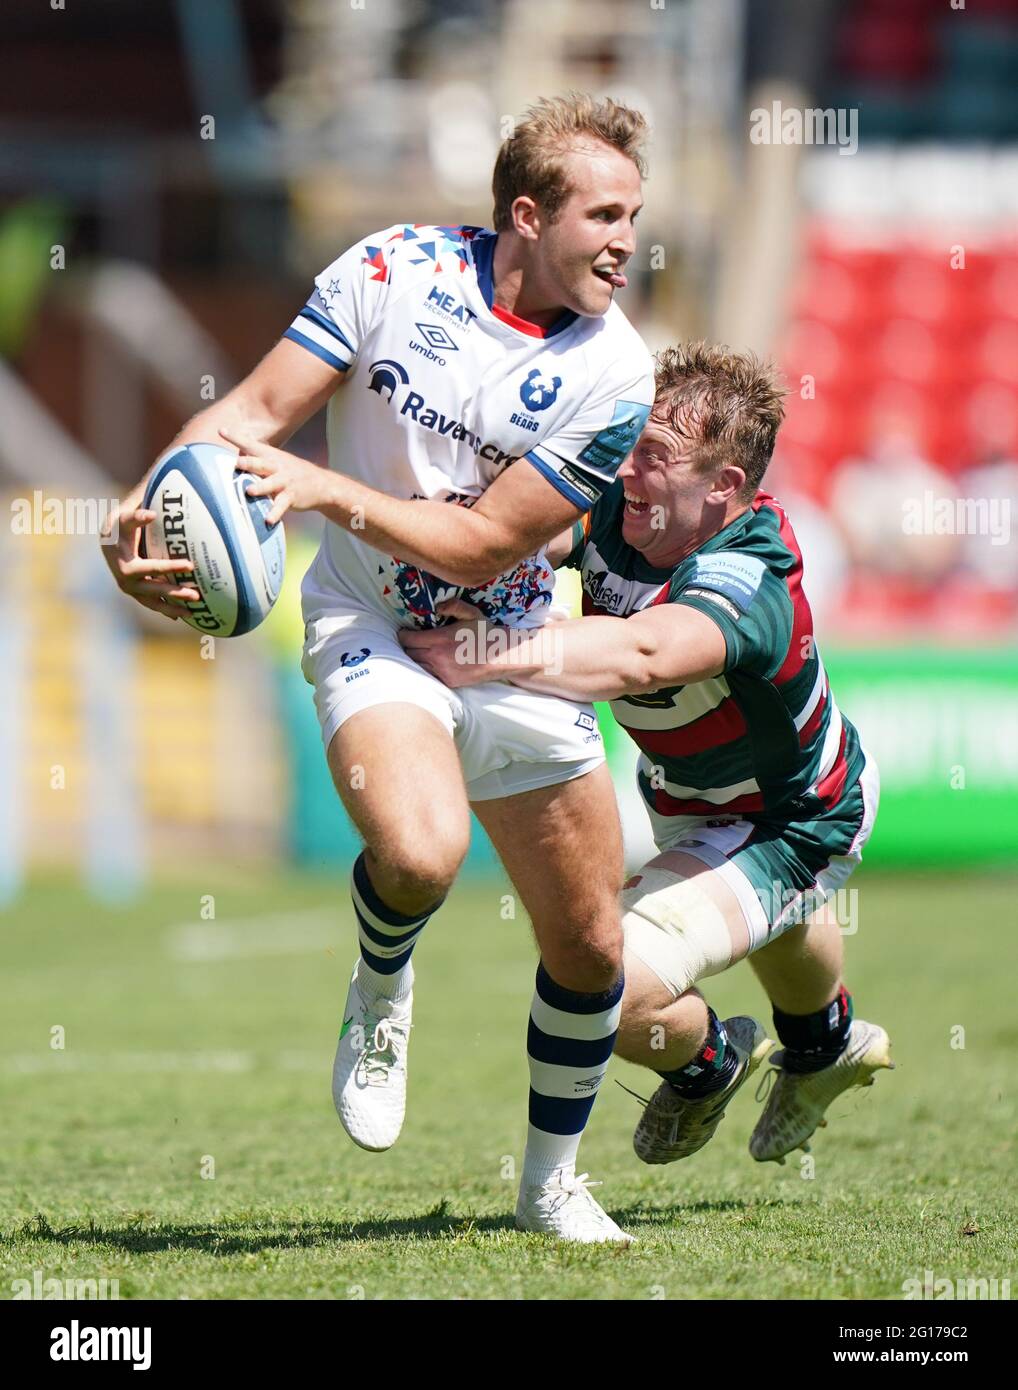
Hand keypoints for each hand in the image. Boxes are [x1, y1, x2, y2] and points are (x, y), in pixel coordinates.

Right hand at [100, 504, 199, 618]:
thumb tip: (152, 515)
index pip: (152, 568)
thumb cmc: (119, 527)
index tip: (190, 566)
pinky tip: (182, 615)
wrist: (107, 541)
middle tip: (196, 595)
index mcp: (125, 565)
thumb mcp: (124, 519)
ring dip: (172, 609)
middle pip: (155, 590)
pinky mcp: (136, 593)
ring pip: (153, 603)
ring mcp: (132, 590)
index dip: (171, 567)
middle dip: (175, 593)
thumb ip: (137, 516)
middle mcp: (126, 582)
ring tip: (192, 614)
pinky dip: (166, 610)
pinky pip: (153, 604)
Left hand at [222, 429, 333, 524]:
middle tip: (237, 463)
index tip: (222, 431)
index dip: (236, 437)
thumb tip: (233, 455)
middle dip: (249, 463)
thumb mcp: (276, 460)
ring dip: (260, 487)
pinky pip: (281, 506)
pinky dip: (274, 513)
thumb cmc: (290, 472)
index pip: (250, 444)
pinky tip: (268, 520)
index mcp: (270, 456)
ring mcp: (285, 482)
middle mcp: (276, 466)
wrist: (321, 484)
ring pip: (271, 484)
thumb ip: (256, 458)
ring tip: (249, 491)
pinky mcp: (291, 497)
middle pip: (261, 463)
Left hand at [399, 598, 496, 687]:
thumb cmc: (486, 633)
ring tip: (419, 652)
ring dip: (415, 659)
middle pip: (409, 653)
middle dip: (407, 647)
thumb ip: (453, 606)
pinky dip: (427, 669)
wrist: (501, 657)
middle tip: (410, 641)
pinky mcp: (448, 682)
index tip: (404, 632)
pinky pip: (429, 675)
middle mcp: (438, 657)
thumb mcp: (471, 613)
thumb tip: (436, 607)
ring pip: (417, 666)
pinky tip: (431, 662)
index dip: (403, 635)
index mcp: (440, 639)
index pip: (408, 639)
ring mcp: (442, 672)